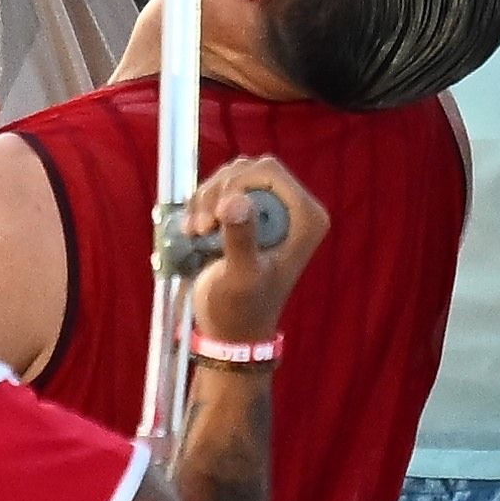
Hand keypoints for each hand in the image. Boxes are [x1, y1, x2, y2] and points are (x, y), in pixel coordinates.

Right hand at [182, 152, 326, 349]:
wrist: (231, 330)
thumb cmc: (241, 309)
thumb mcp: (241, 277)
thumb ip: (240, 240)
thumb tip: (233, 202)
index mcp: (306, 218)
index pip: (268, 171)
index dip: (235, 184)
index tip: (214, 218)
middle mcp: (294, 208)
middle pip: (248, 169)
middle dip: (217, 192)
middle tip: (201, 228)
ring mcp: (272, 210)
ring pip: (231, 177)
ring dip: (205, 199)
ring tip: (195, 233)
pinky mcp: (250, 216)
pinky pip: (222, 189)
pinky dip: (202, 205)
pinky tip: (192, 231)